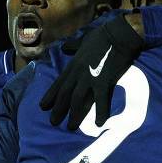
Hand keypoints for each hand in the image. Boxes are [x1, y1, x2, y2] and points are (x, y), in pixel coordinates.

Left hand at [40, 13, 143, 129]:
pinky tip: (98, 123)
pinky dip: (100, 112)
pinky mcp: (103, 81)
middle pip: (65, 95)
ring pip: (77, 100)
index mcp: (73, 65)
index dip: (50, 96)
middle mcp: (78, 74)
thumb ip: (73, 46)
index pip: (58, 83)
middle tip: (53, 122)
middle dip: (58, 110)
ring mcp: (90, 78)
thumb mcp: (83, 40)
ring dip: (74, 115)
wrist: (118, 35)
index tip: (43, 107)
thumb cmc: (101, 36)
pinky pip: (100, 100)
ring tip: (71, 127)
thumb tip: (65, 47)